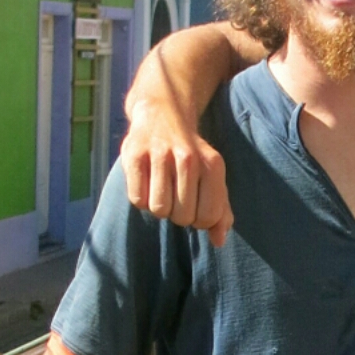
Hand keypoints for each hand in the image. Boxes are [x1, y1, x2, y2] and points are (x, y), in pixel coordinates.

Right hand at [120, 101, 232, 243]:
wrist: (161, 114)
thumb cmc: (190, 156)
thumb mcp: (211, 177)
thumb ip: (220, 210)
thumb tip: (219, 241)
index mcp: (212, 165)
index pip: (208, 217)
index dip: (199, 220)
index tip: (194, 205)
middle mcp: (188, 158)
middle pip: (183, 217)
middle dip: (178, 214)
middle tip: (174, 194)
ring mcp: (160, 154)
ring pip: (159, 210)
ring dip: (158, 207)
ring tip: (160, 187)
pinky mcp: (134, 154)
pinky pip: (138, 200)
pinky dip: (141, 198)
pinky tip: (146, 181)